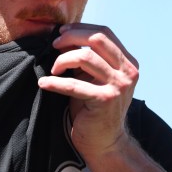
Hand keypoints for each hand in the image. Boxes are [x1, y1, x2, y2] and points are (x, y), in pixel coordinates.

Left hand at [38, 23, 138, 159]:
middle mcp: (128, 72)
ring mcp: (119, 86)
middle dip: (71, 38)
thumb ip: (87, 59)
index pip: (104, 33)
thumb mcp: (94, 78)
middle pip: (97, 39)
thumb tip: (63, 38)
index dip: (80, 29)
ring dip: (62, 60)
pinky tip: (43, 83)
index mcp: (128, 62)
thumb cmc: (94, 108)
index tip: (61, 32)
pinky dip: (55, 82)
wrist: (104, 142)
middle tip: (54, 45)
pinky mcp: (105, 100)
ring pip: (85, 57)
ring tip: (52, 69)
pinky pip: (74, 85)